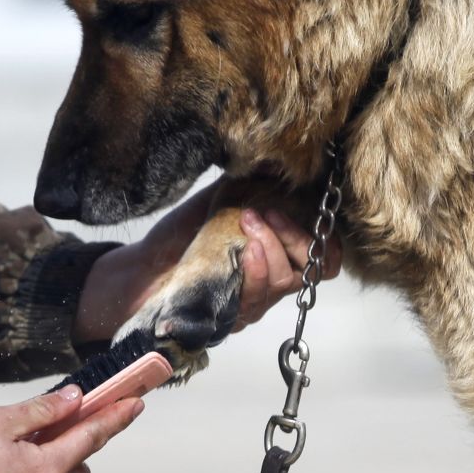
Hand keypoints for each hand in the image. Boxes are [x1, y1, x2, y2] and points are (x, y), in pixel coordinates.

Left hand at [73, 188, 321, 345]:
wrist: (144, 267)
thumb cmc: (183, 234)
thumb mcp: (221, 200)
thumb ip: (251, 184)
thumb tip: (278, 157)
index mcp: (276, 254)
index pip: (324, 258)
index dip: (329, 242)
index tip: (312, 215)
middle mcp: (271, 282)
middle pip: (313, 270)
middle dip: (297, 237)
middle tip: (269, 212)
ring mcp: (254, 301)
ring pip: (285, 281)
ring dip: (272, 246)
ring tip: (249, 221)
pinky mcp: (233, 315)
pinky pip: (258, 299)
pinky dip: (257, 268)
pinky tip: (245, 249)